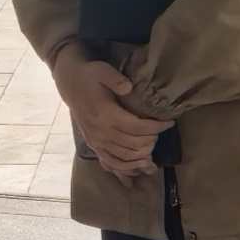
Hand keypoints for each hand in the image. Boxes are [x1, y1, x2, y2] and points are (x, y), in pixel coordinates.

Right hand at [52, 51, 171, 179]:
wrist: (69, 83)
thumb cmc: (89, 76)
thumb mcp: (101, 71)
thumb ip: (115, 79)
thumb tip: (129, 88)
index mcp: (105, 114)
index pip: (137, 127)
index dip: (156, 127)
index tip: (169, 123)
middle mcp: (100, 132)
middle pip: (134, 144)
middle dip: (152, 140)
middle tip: (160, 131)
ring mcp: (96, 141)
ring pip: (124, 157)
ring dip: (142, 156)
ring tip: (153, 147)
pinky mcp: (93, 145)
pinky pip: (111, 163)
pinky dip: (126, 168)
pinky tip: (138, 167)